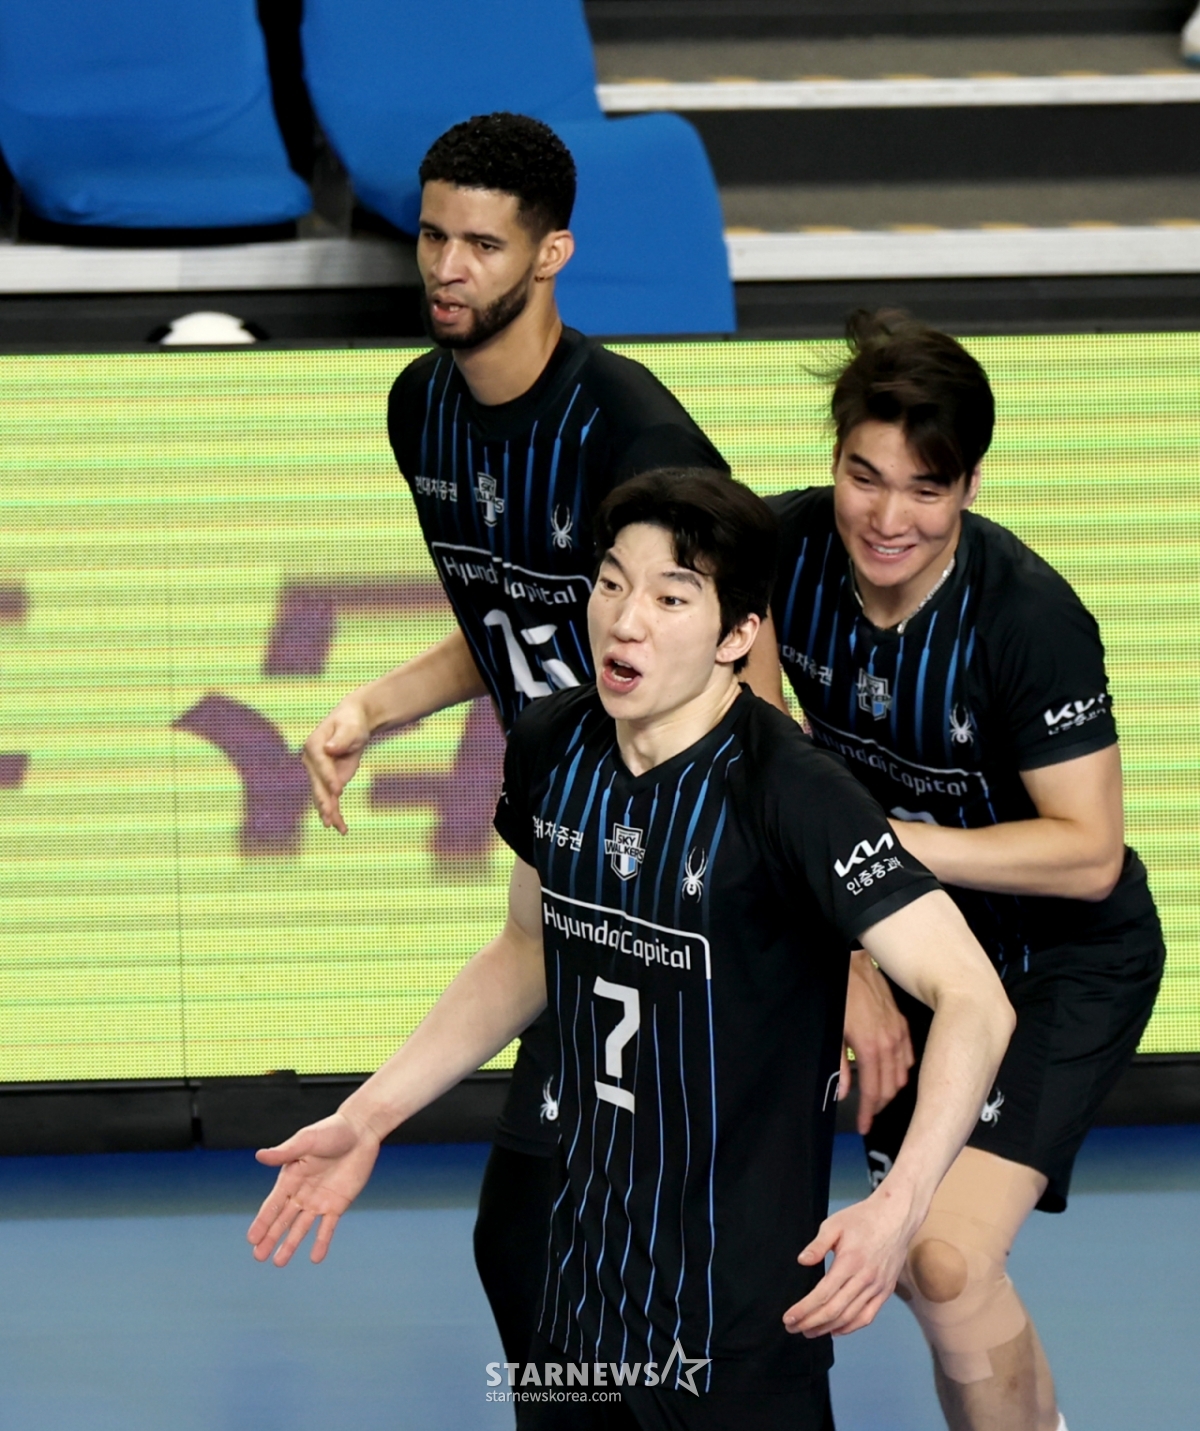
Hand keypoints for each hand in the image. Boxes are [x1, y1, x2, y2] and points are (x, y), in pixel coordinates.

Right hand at [247, 1111, 380, 1265]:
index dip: (262, 1221)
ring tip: (279, 1262)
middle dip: (271, 1238)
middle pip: (283, 1220)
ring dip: (291, 1244)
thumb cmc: (332, 1130)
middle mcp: (302, 1192)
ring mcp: (319, 1200)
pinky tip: (315, 1258)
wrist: (361, 1131)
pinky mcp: (338, 1204)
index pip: (273, 1204)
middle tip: (258, 1257)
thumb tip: (260, 1155)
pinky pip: (328, 1227)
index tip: (251, 1239)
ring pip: (301, 1227)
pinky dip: (321, 1242)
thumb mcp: (307, 1140)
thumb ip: (285, 1152)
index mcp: (291, 1177)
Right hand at [301, 700, 371, 834]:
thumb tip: (329, 748)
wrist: (354, 724)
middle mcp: (311, 761)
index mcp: (313, 745)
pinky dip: (335, 814)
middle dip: (323, 800)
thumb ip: (341, 738)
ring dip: (328, 812)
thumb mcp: (350, 727)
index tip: (338, 789)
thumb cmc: (351, 722)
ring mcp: (319, 774)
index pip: (320, 764)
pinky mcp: (329, 782)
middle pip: (317, 783)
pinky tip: (341, 828)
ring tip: (335, 826)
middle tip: (329, 815)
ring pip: (322, 796)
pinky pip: (331, 800)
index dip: (328, 777)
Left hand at [783, 1189, 913, 1337]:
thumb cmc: (863, 1218)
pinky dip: (851, 1327)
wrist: (896, 1217)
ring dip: (828, 1328)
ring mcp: (877, 1287)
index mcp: (849, 1262)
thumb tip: (802, 1261)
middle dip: (811, 1322)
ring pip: (850, 1317)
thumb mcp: (835, 1224)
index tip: (789, 1317)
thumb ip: (818, 1245)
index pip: (823, 1294)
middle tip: (793, 1328)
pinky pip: (868, 1316)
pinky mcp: (886, 1291)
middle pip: (834, 1310)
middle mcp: (864, 1279)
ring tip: (810, 1331)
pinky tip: (836, 1330)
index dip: (804, 1309)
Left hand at [842, 950, 913, 1134]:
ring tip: (878, 1100)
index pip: (873, 1091)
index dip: (868, 1113)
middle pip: (890, 1087)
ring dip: (891, 1090)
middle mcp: (891, 1044)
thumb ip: (839, 1065)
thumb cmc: (841, 995)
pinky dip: (902, 1071)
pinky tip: (894, 1075)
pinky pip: (909, 1056)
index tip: (863, 1126)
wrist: (854, 963)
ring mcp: (900, 1034)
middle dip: (879, 1105)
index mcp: (871, 1048)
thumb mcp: (833, 1031)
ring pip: (903, 1074)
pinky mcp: (903, 1024)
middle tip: (868, 1116)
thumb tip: (845, 1093)